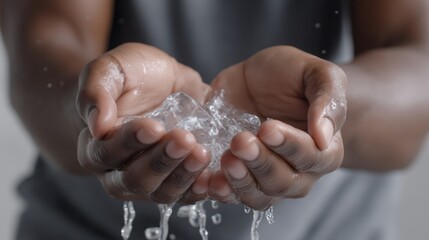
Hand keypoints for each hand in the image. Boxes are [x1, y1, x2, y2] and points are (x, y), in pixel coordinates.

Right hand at [76, 43, 211, 203]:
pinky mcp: (175, 182)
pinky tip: (211, 176)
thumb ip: (96, 91)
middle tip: (184, 139)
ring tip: (201, 153)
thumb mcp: (111, 69)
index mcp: (95, 146)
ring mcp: (149, 181)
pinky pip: (185, 196)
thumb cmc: (131, 75)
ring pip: (161, 192)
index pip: (106, 153)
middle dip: (160, 161)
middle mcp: (118, 171)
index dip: (130, 142)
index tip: (154, 126)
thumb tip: (98, 126)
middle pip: (134, 180)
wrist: (162, 82)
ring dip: (182, 176)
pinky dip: (198, 189)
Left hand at [209, 46, 346, 209]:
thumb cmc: (293, 75)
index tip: (267, 128)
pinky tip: (208, 178)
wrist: (259, 78)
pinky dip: (219, 190)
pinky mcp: (239, 175)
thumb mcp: (317, 73)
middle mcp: (299, 172)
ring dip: (240, 182)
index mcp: (324, 149)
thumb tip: (324, 136)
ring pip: (258, 196)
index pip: (312, 158)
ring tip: (226, 159)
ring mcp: (266, 178)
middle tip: (240, 141)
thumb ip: (328, 99)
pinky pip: (231, 194)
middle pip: (282, 182)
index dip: (290, 146)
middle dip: (260, 163)